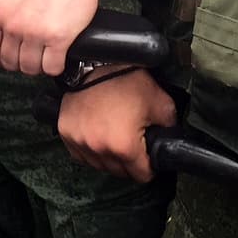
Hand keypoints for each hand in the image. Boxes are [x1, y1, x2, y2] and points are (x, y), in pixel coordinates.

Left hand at [0, 0, 118, 76]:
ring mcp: (35, 32)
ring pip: (30, 67)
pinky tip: (59, 57)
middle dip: (20, 62)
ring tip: (45, 56)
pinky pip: (52, 67)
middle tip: (31, 56)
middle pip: (9, 61)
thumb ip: (4, 10)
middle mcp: (13, 24)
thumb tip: (1, 30)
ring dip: (38, 66)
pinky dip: (55, 67)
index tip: (6, 58)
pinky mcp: (59, 38)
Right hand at [57, 72, 176, 182]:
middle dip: (129, 160)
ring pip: (99, 165)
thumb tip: (171, 143)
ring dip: (108, 156)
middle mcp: (99, 149)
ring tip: (114, 134)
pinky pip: (81, 154)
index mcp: (124, 146)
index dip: (150, 166)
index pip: (142, 176)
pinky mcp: (66, 132)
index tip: (148, 155)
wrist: (97, 62)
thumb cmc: (128, 81)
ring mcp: (79, 141)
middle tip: (133, 140)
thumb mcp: (162, 104)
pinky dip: (90, 149)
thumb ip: (169, 129)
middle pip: (120, 172)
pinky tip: (98, 134)